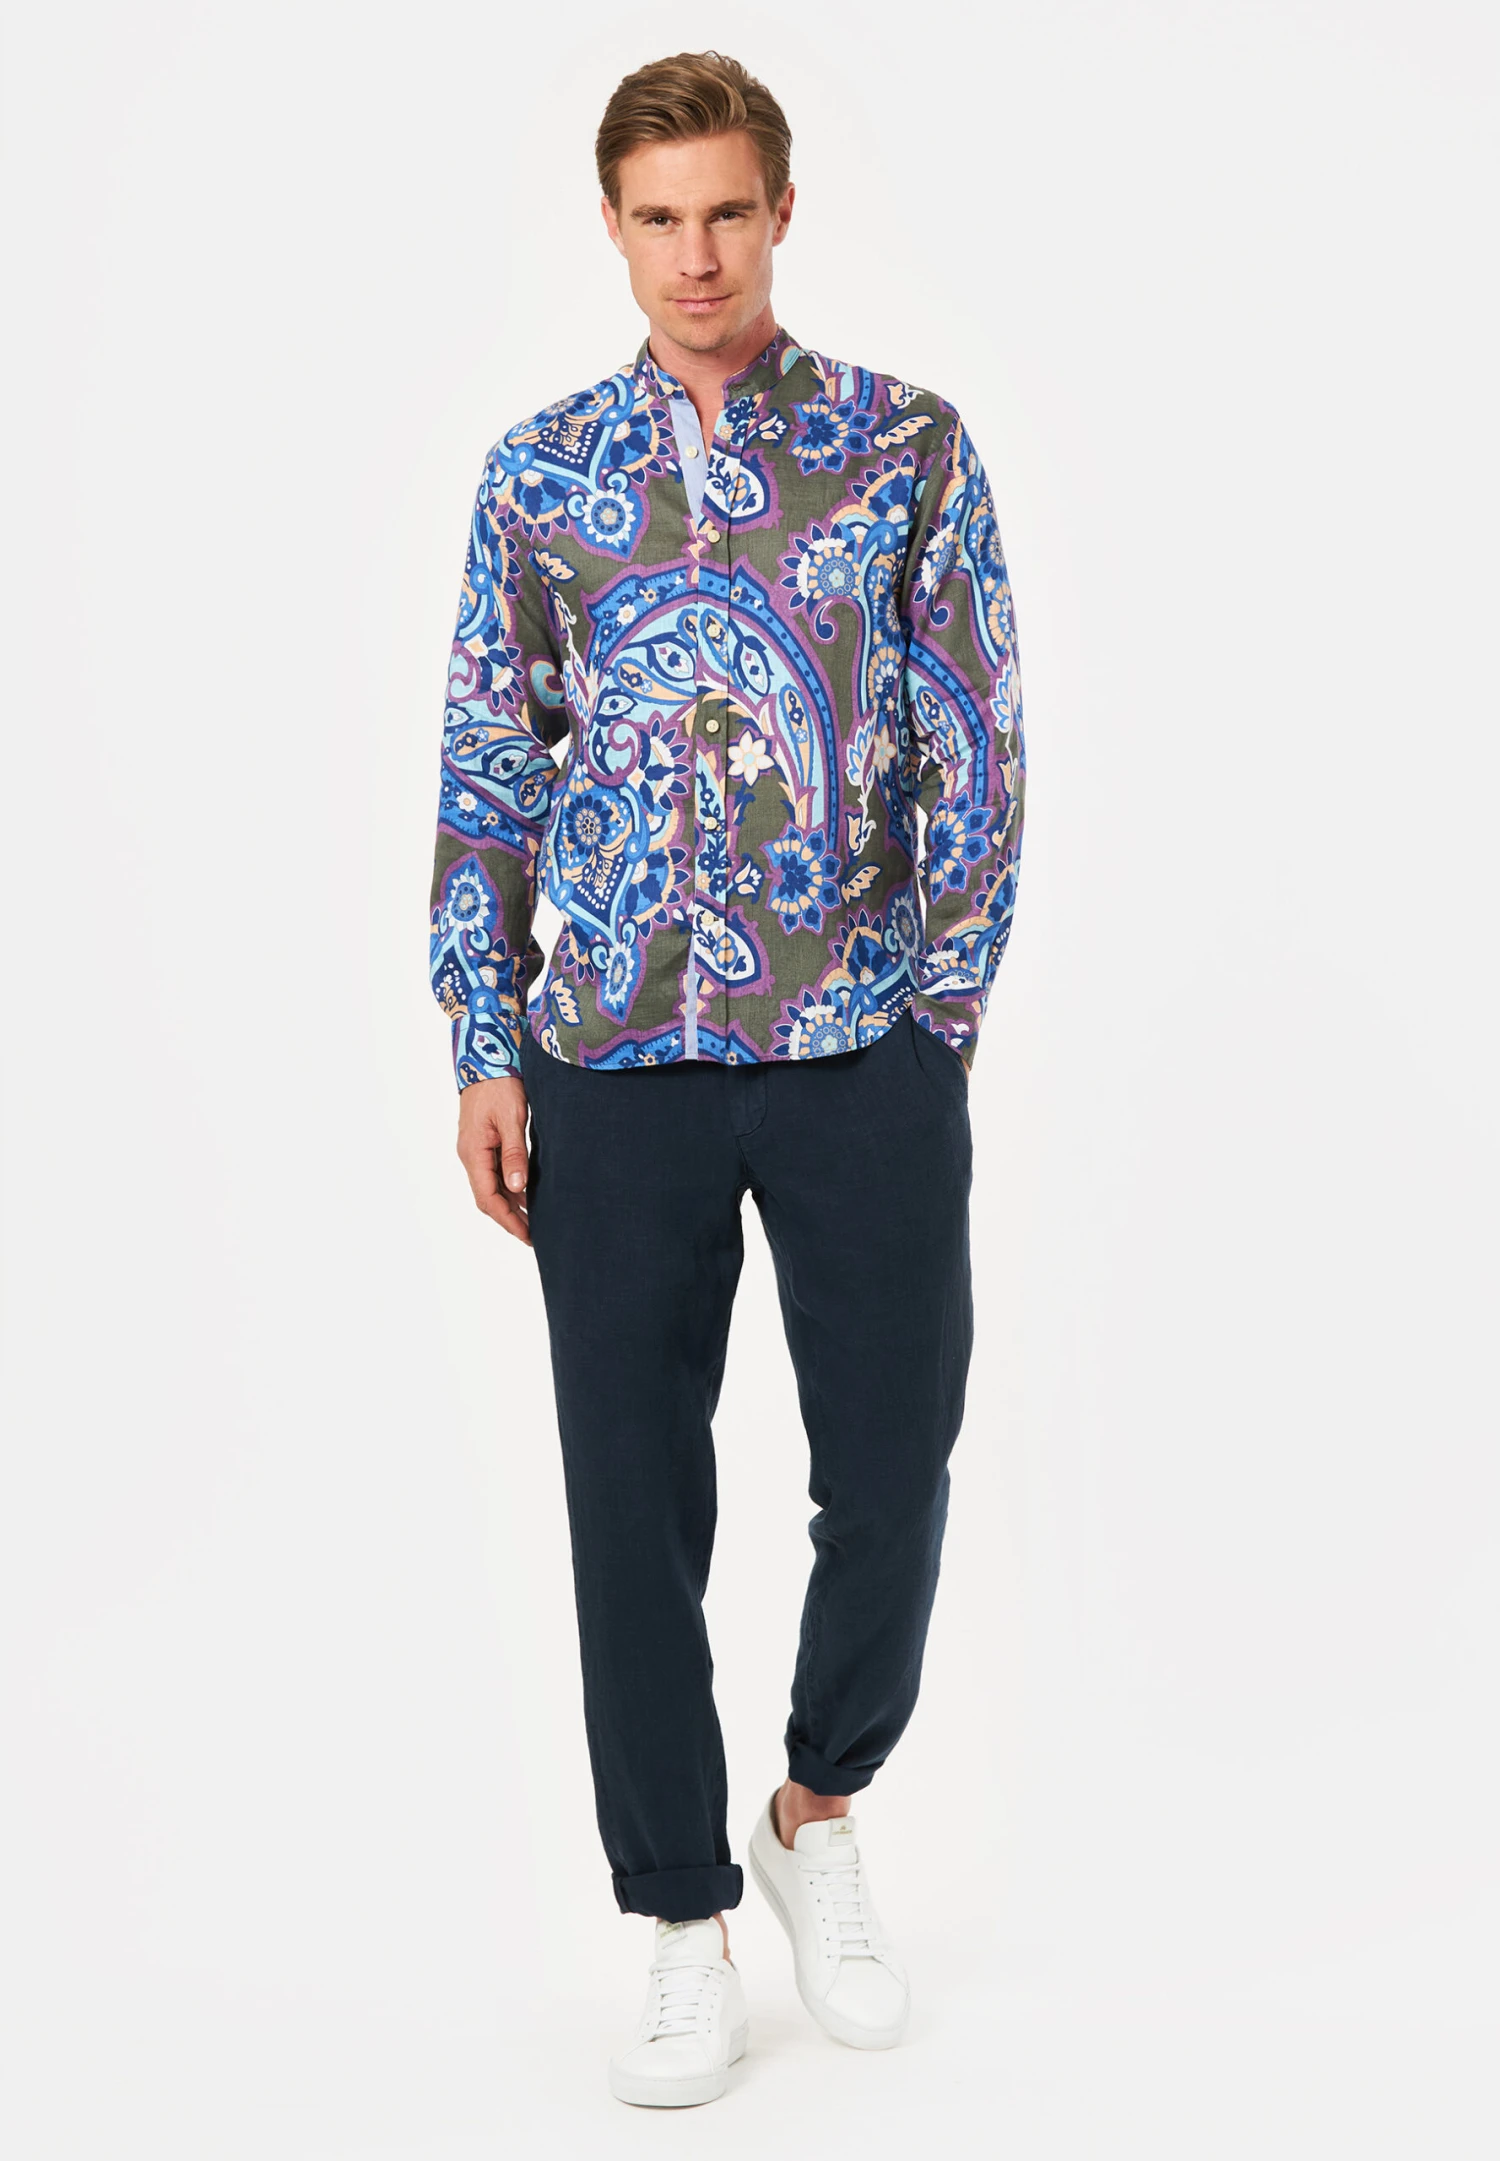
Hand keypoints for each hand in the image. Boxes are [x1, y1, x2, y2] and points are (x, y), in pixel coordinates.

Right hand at [456, 1073, 532, 1244]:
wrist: (485, 1057)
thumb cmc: (499, 1084)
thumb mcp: (511, 1119)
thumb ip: (514, 1153)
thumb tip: (517, 1187)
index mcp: (473, 1152)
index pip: (488, 1198)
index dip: (507, 1220)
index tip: (527, 1235)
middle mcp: (470, 1154)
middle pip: (488, 1197)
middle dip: (510, 1218)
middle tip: (534, 1235)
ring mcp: (475, 1149)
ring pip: (491, 1186)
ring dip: (511, 1205)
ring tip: (534, 1220)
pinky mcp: (483, 1142)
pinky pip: (494, 1172)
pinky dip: (510, 1187)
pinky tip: (527, 1193)